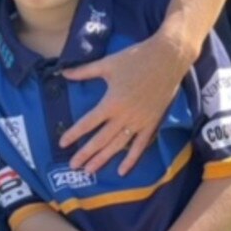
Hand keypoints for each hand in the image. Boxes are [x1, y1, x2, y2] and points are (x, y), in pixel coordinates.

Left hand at [60, 30, 187, 173]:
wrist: (167, 59)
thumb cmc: (136, 59)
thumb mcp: (107, 63)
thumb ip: (85, 71)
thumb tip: (63, 73)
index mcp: (112, 102)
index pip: (88, 122)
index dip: (74, 133)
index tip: (62, 143)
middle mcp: (124, 116)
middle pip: (101, 139)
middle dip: (86, 153)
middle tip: (73, 165)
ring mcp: (139, 122)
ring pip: (118, 146)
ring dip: (103, 159)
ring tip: (90, 170)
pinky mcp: (152, 123)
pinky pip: (140, 146)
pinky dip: (131, 160)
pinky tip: (122, 171)